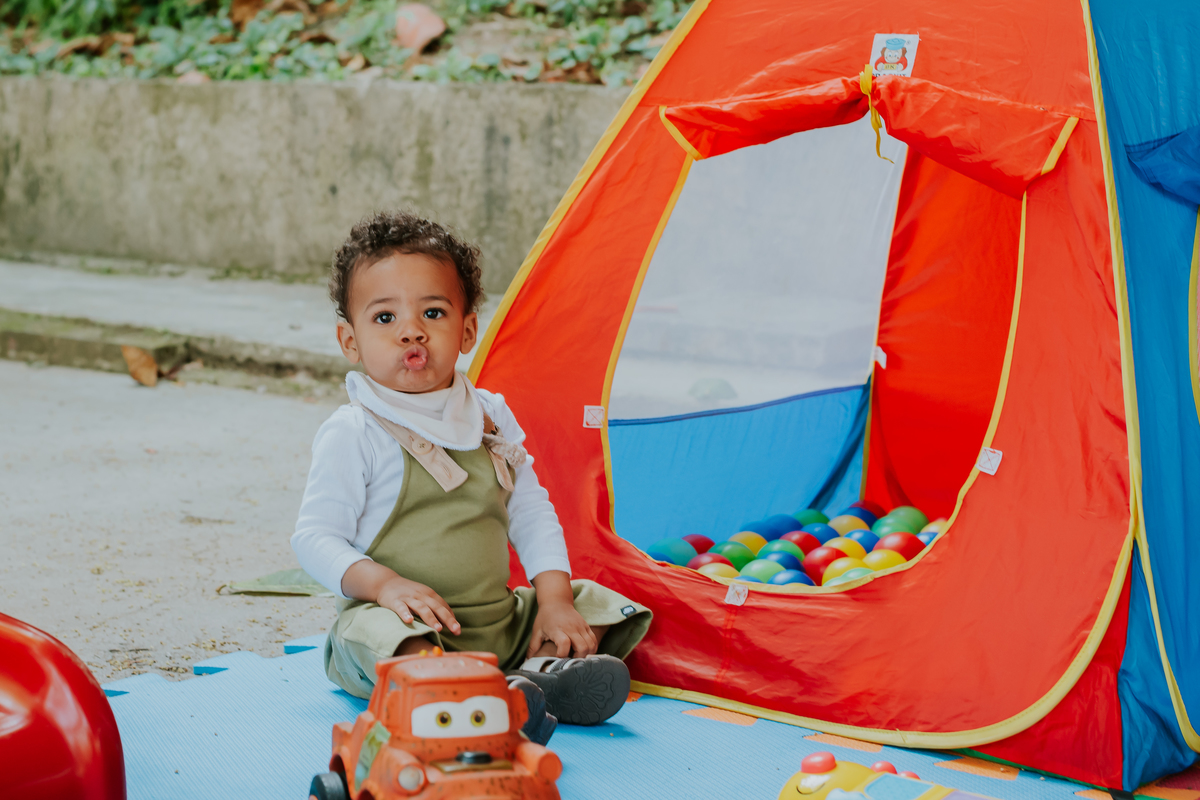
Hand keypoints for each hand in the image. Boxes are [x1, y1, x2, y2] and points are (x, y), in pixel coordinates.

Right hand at [341, 560, 459, 634]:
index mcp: (429, 594)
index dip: (451, 618)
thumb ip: (435, 607)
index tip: (458, 630)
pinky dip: (405, 613)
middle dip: (447, 619)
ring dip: (431, 618)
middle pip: (436, 607)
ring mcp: (408, 597)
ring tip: (438, 628)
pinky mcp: (395, 601)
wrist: (386, 582)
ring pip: (421, 607)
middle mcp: (421, 595)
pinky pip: (401, 607)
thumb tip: (449, 622)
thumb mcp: (423, 597)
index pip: (443, 606)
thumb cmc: (408, 593)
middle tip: (456, 630)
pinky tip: (409, 621)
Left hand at [527, 601, 596, 658]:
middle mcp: (571, 628)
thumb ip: (533, 647)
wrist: (556, 601)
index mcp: (558, 629)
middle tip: (570, 662)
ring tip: (577, 657)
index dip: (562, 655)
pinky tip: (583, 652)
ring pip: (591, 645)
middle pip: (582, 647)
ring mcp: (581, 627)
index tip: (557, 659)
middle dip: (578, 658)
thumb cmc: (545, 617)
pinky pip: (594, 640)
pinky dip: (591, 649)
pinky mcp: (586, 626)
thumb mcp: (537, 631)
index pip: (564, 644)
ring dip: (586, 654)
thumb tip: (528, 662)